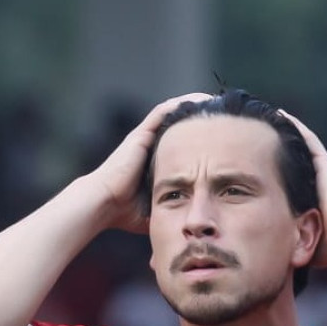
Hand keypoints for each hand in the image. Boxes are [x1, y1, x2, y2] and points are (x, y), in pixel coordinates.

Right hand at [88, 92, 212, 232]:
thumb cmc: (124, 213)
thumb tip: (191, 226)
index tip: (221, 137)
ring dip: (193, 106)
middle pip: (179, 126)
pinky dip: (180, 104)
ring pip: (172, 114)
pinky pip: (163, 112)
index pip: (181, 145)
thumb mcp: (157, 210)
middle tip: (224, 116)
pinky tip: (199, 99)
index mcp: (154, 162)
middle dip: (200, 119)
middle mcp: (149, 146)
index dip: (200, 139)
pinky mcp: (141, 134)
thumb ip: (173, 211)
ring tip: (215, 101)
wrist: (102, 205)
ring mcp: (144, 138)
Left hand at [278, 110, 326, 267]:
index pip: (296, 180)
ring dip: (286, 131)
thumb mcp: (305, 242)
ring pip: (301, 145)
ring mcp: (324, 171)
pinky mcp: (324, 164)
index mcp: (316, 199)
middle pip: (297, 159)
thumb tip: (274, 256)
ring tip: (270, 118)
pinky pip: (306, 139)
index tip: (264, 162)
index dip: (282, 171)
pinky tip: (280, 115)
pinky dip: (294, 127)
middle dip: (281, 147)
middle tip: (263, 134)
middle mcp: (321, 181)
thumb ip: (291, 242)